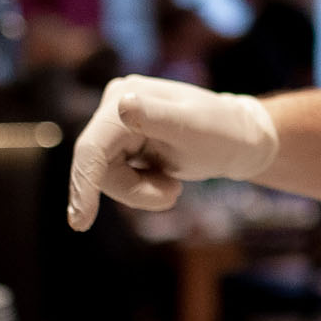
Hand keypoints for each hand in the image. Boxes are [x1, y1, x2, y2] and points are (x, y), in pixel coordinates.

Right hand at [67, 75, 279, 229]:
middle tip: (172, 196)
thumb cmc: (223, 132)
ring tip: (174, 187)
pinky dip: (142, 189)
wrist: (240, 140)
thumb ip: (157, 117)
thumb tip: (121, 105)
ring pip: (107, 176)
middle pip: (98, 167)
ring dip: (140, 192)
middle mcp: (115, 106)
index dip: (83, 185)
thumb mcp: (193, 127)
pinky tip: (168, 180)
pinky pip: (118, 177)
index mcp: (127, 96)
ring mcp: (118, 125)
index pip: (92, 148)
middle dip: (132, 190)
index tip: (80, 224)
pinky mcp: (123, 143)